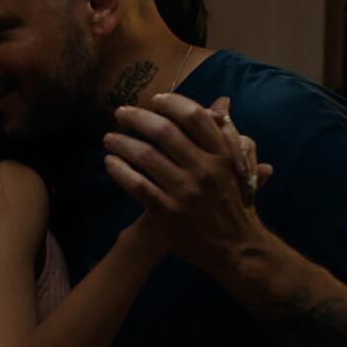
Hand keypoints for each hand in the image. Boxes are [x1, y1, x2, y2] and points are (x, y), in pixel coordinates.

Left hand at [102, 93, 272, 278]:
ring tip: (109, 138)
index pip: (195, 116)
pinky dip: (119, 170)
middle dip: (137, 118)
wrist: (235, 247)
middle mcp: (204, 169)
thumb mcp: (237, 167)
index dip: (172, 102)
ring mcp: (185, 191)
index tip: (155, 100)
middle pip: (164, 131)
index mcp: (223, 154)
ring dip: (122, 143)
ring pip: (146, 156)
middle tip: (120, 113)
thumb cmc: (234, 203)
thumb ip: (226, 135)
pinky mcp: (167, 211)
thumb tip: (221, 102)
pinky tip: (110, 162)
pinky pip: (137, 185)